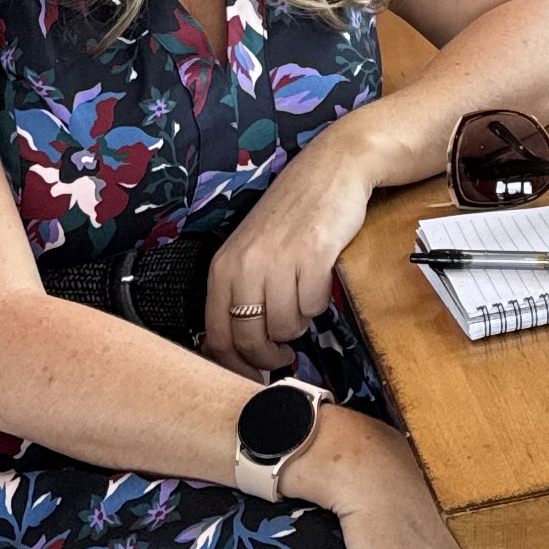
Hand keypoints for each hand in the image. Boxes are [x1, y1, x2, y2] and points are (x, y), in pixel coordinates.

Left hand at [203, 116, 390, 361]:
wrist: (331, 170)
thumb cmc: (290, 216)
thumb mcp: (251, 253)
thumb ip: (241, 296)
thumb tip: (241, 354)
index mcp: (222, 267)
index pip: (217, 338)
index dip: (237, 368)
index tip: (254, 378)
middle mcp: (245, 265)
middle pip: (251, 340)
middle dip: (270, 356)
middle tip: (285, 355)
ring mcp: (279, 259)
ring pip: (287, 327)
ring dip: (300, 324)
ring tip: (302, 300)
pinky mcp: (314, 254)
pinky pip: (315, 305)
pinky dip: (320, 303)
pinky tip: (319, 282)